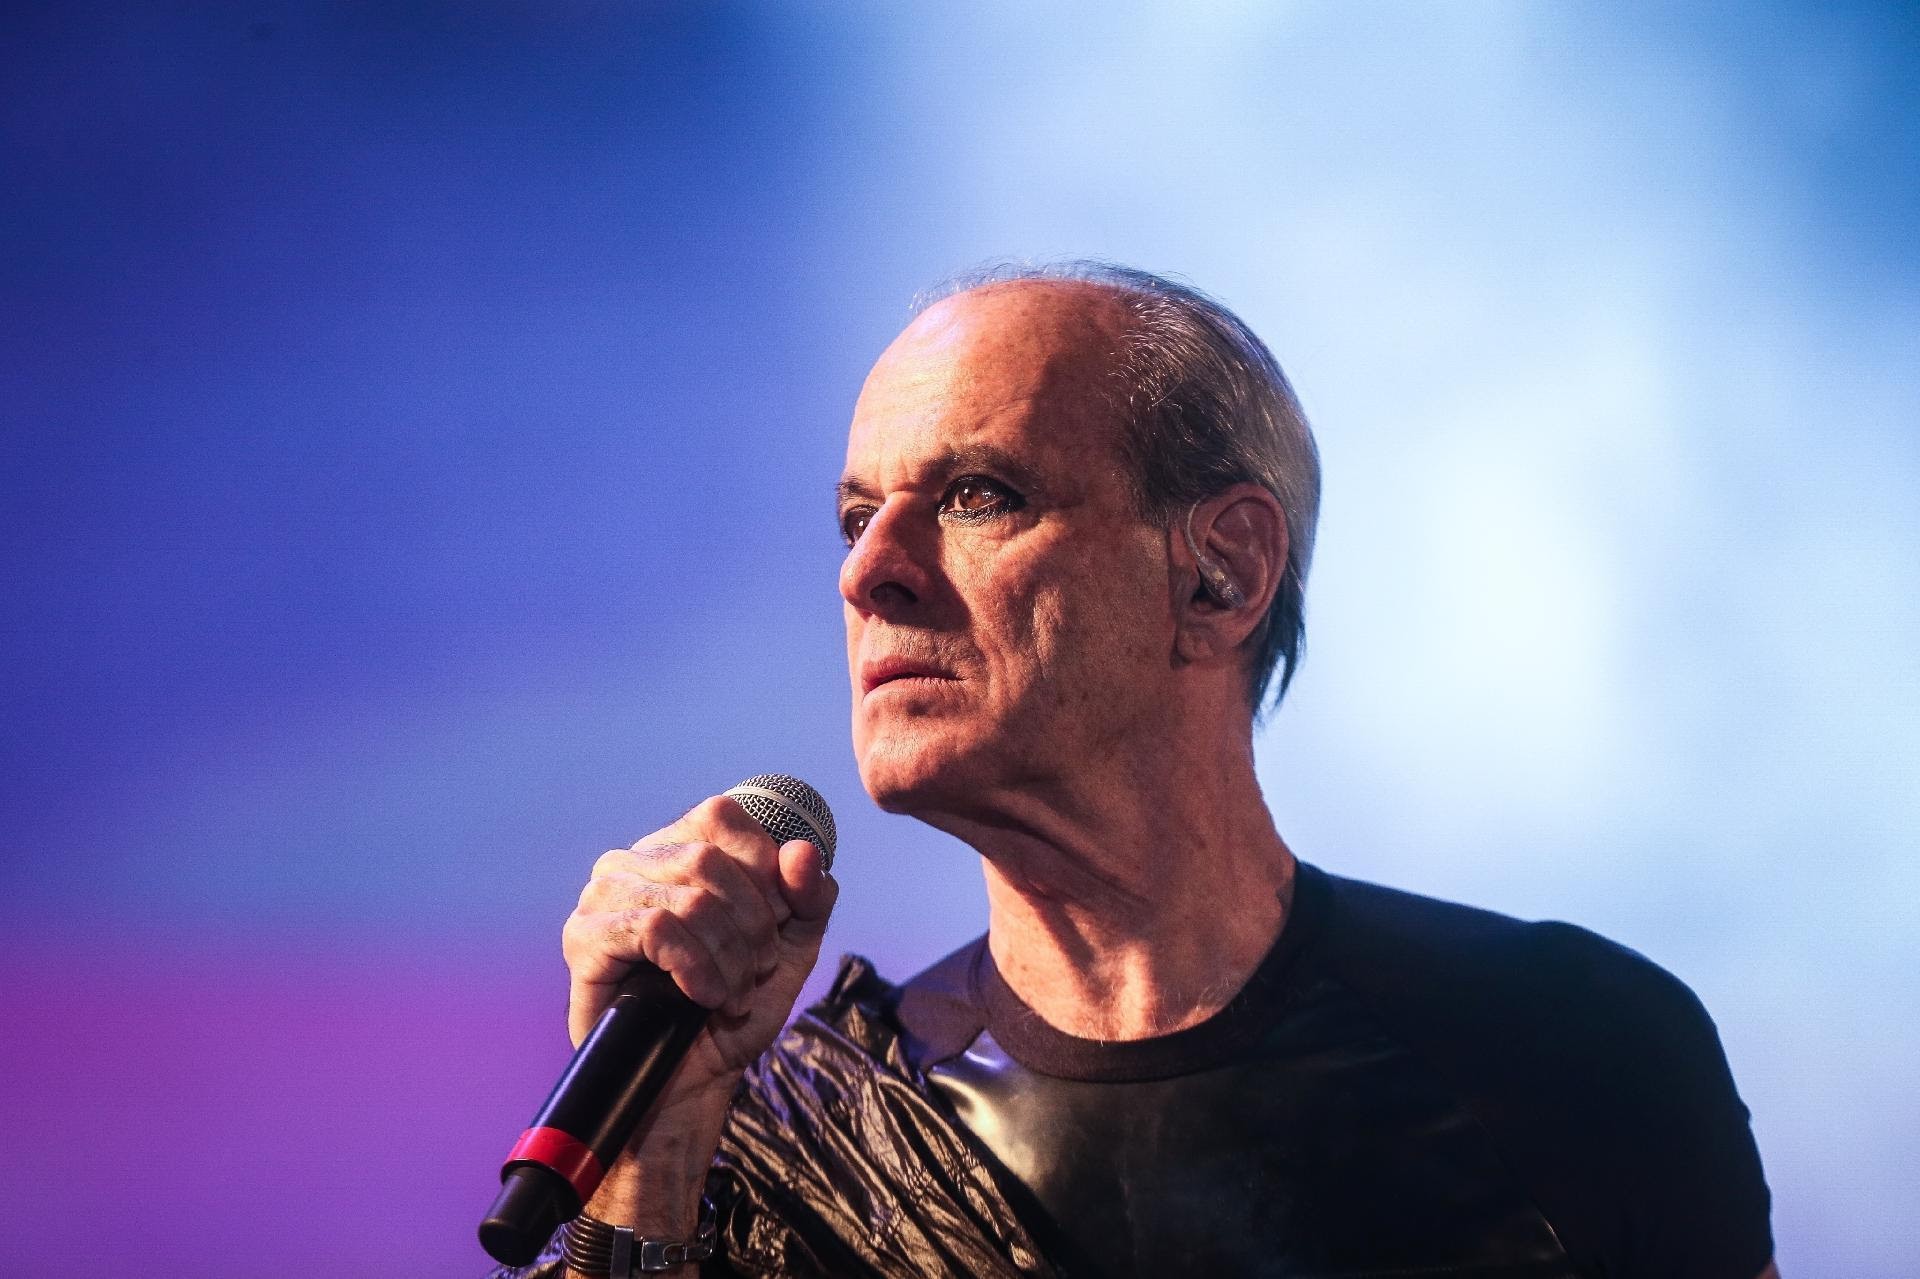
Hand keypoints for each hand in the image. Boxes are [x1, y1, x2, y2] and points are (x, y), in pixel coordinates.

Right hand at [563, 795, 839, 1122]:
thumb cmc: (733, 1007)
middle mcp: (631, 862)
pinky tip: (703, 997)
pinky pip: (655, 928)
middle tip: (757, 969)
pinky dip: (696, 967)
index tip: (776, 922)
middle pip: (709, 859)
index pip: (721, 816)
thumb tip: (803, 852)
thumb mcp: (791, 947)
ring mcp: (601, 898)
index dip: (762, 868)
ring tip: (732, 993)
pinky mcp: (585, 940)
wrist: (692, 1082)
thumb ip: (808, 896)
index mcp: (674, 848)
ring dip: (728, 956)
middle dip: (752, 924)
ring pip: (687, 898)